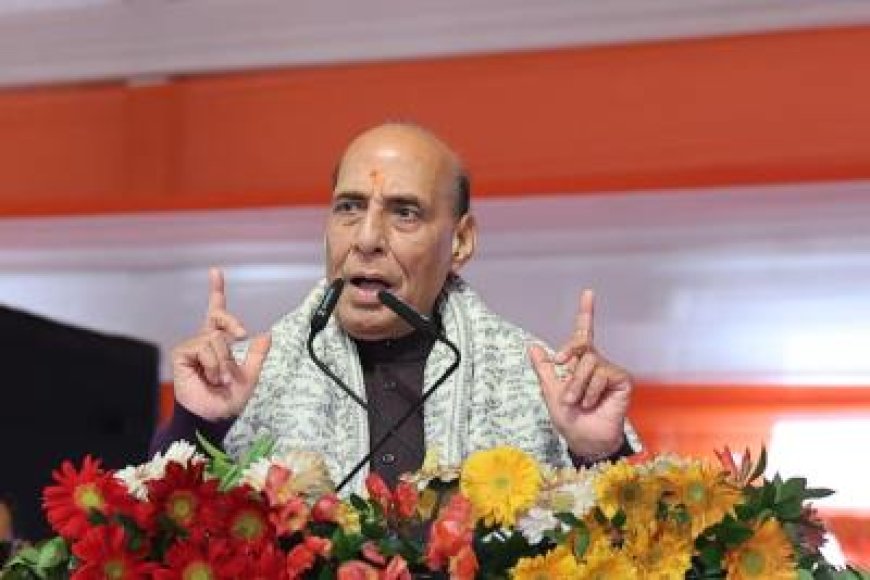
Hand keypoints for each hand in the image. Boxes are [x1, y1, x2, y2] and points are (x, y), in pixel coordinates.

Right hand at [171, 267, 270, 420]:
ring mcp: (192, 346)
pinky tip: (210, 377)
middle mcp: (204, 341)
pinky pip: (205, 347)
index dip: (215, 291)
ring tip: (221, 378)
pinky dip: (214, 363)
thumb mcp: (251, 375)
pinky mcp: (182, 354)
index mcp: (220, 343)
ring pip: (216, 338)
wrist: (215, 417)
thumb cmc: (230, 400)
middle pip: (219, 315)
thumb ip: (257, 354)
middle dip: (232, 322)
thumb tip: (266, 333)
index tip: (215, 271)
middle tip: (241, 335)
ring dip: (224, 361)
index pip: (216, 313)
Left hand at [528, 289, 631, 457]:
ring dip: (577, 386)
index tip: (588, 293)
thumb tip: (532, 346)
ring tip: (577, 402)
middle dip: (568, 367)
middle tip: (566, 392)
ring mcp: (610, 371)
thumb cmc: (569, 418)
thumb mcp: (550, 391)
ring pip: (588, 363)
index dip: (586, 312)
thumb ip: (543, 368)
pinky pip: (602, 374)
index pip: (583, 332)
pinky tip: (592, 403)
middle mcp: (596, 363)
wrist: (584, 439)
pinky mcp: (622, 380)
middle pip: (581, 347)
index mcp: (579, 362)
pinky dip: (591, 390)